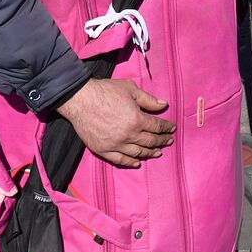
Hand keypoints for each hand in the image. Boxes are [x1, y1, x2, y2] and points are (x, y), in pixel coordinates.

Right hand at [55, 77, 174, 167]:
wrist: (80, 99)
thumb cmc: (105, 91)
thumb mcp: (130, 90)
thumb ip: (148, 100)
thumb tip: (164, 105)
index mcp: (137, 120)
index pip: (157, 127)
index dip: (166, 127)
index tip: (172, 128)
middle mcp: (129, 135)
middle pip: (150, 141)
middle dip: (162, 141)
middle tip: (169, 140)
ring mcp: (116, 145)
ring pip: (138, 153)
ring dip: (150, 153)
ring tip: (158, 152)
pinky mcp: (103, 150)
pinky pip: (120, 160)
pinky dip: (130, 162)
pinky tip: (137, 162)